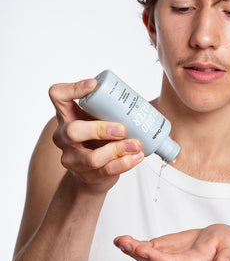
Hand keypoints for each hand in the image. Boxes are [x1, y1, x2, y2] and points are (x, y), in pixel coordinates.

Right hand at [49, 78, 143, 192]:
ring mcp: (72, 159)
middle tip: (122, 129)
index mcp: (66, 115)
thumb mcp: (96, 119)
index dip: (73, 89)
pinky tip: (136, 156)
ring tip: (136, 145)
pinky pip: (106, 171)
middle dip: (100, 130)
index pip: (58, 95)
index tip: (94, 85)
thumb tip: (141, 101)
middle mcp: (63, 136)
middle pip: (73, 131)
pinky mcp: (86, 176)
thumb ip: (107, 108)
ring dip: (118, 150)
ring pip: (93, 158)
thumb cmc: (96, 138)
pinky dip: (125, 163)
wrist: (91, 173)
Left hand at [114, 224, 229, 260]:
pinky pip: (144, 249)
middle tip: (127, 244)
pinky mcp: (160, 250)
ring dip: (132, 249)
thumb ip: (227, 256)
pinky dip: (131, 245)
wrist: (216, 247)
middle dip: (141, 254)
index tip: (147, 252)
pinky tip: (120, 240)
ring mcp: (166, 259)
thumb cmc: (225, 245)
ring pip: (146, 257)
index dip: (160, 259)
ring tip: (120, 241)